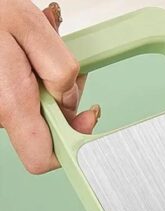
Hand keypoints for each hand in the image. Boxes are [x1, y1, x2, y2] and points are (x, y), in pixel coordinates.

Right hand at [0, 1, 99, 173]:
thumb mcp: (32, 29)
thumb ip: (60, 72)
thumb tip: (69, 100)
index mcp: (10, 103)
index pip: (42, 158)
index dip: (69, 145)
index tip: (86, 122)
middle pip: (48, 131)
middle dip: (66, 104)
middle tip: (69, 75)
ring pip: (39, 112)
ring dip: (53, 88)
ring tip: (44, 55)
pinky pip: (27, 99)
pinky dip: (38, 81)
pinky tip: (34, 57)